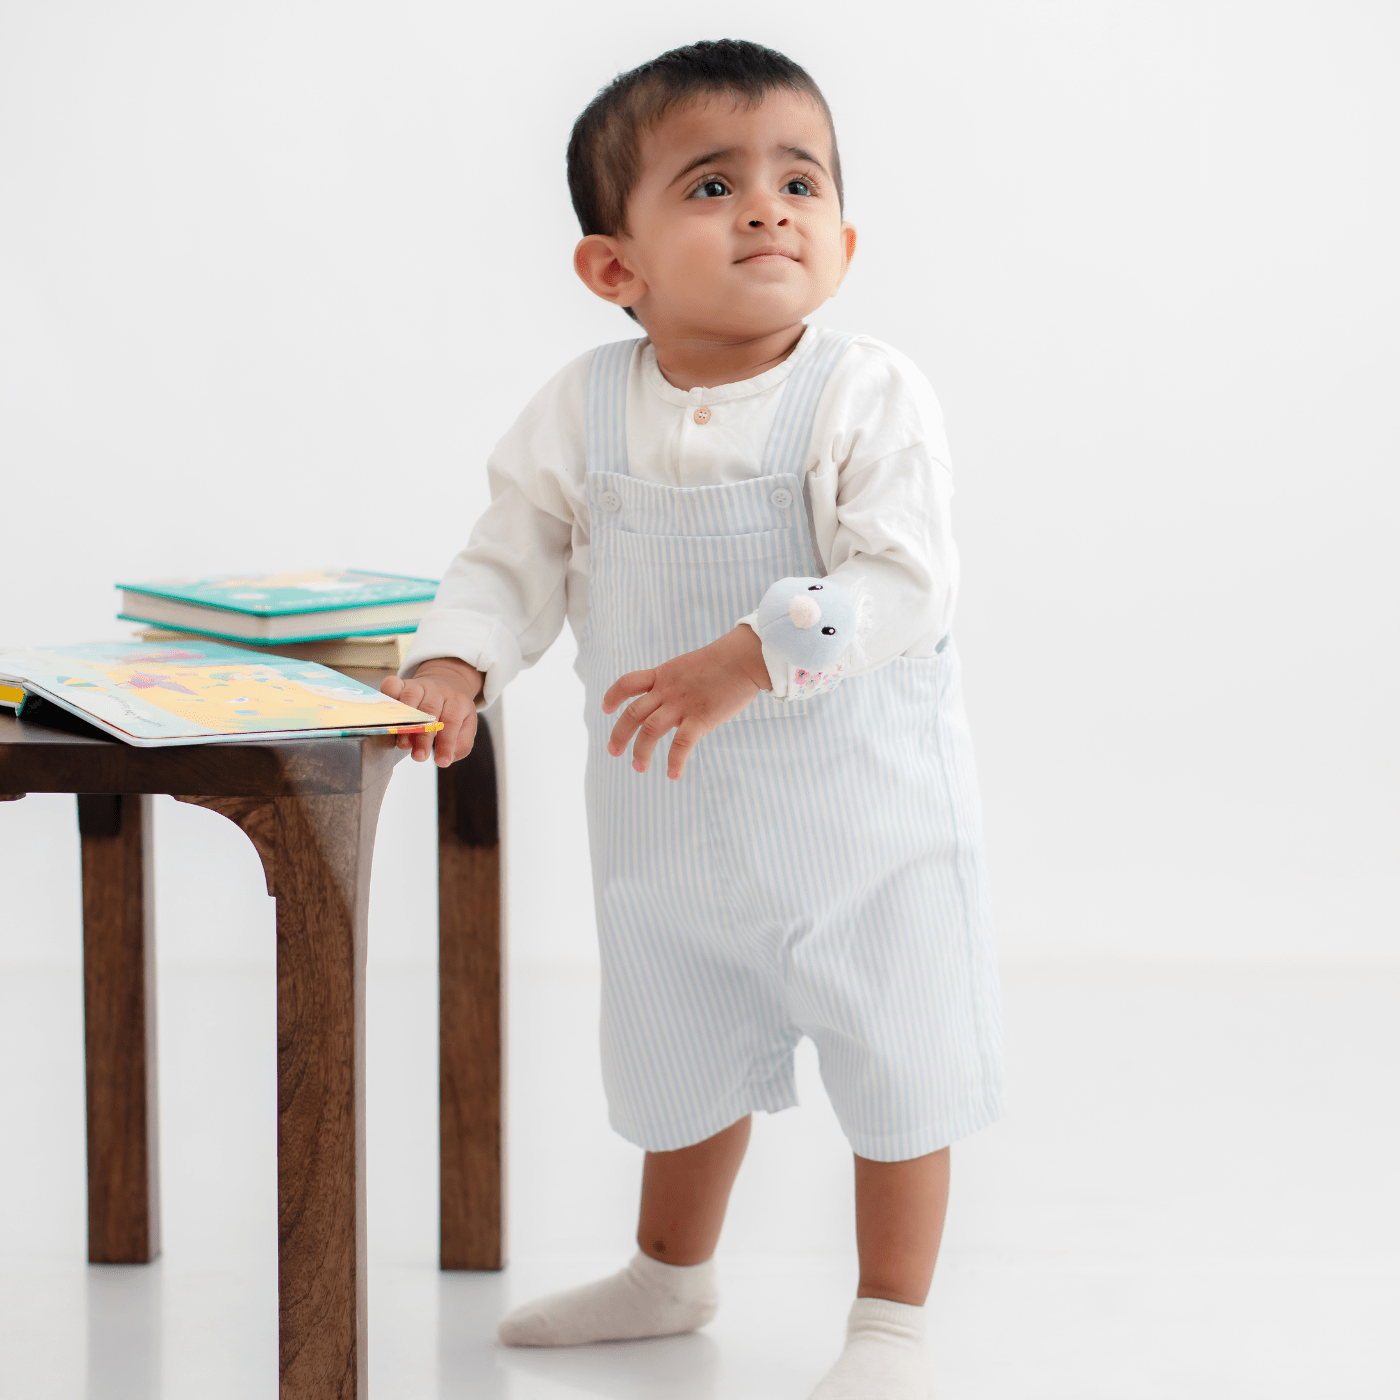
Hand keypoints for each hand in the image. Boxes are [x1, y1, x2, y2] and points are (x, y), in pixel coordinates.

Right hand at [380, 657, 482, 766]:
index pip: (452, 721)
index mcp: (457, 701)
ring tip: (404, 745)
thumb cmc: (454, 713)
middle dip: (423, 736)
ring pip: (410, 698)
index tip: (441, 762)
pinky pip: (392, 685)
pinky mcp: (402, 683)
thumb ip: (461, 745)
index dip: (446, 743)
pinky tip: (387, 716)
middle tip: (419, 757)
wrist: (446, 686)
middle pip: (429, 711)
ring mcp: (419, 685)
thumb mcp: (466, 727)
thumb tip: (446, 758)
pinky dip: (387, 698)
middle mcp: (437, 691)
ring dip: (404, 723)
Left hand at [602, 625, 769, 779]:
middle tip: (614, 751)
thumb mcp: (689, 668)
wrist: (743, 658)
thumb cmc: (723, 662)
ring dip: (641, 752)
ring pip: (650, 730)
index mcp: (663, 675)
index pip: (627, 683)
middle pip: (632, 713)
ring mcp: (682, 705)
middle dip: (619, 734)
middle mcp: (667, 691)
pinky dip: (675, 762)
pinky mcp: (700, 718)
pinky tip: (673, 774)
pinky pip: (681, 744)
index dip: (612, 696)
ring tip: (638, 767)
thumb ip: (676, 684)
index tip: (605, 709)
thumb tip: (672, 701)